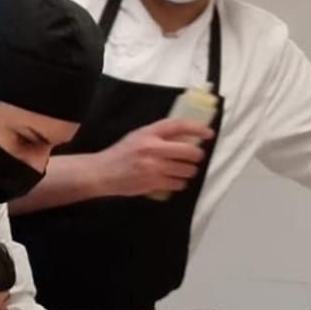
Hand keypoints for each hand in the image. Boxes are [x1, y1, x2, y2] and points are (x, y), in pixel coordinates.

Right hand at [96, 118, 212, 197]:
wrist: (101, 173)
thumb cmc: (120, 154)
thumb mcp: (137, 136)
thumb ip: (158, 135)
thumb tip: (184, 137)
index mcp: (149, 133)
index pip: (179, 126)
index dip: (198, 128)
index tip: (209, 133)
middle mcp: (153, 148)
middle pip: (189, 151)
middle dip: (197, 155)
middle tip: (196, 158)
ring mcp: (153, 167)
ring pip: (185, 169)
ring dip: (189, 171)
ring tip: (185, 171)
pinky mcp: (151, 183)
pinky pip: (176, 183)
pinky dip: (180, 183)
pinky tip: (176, 181)